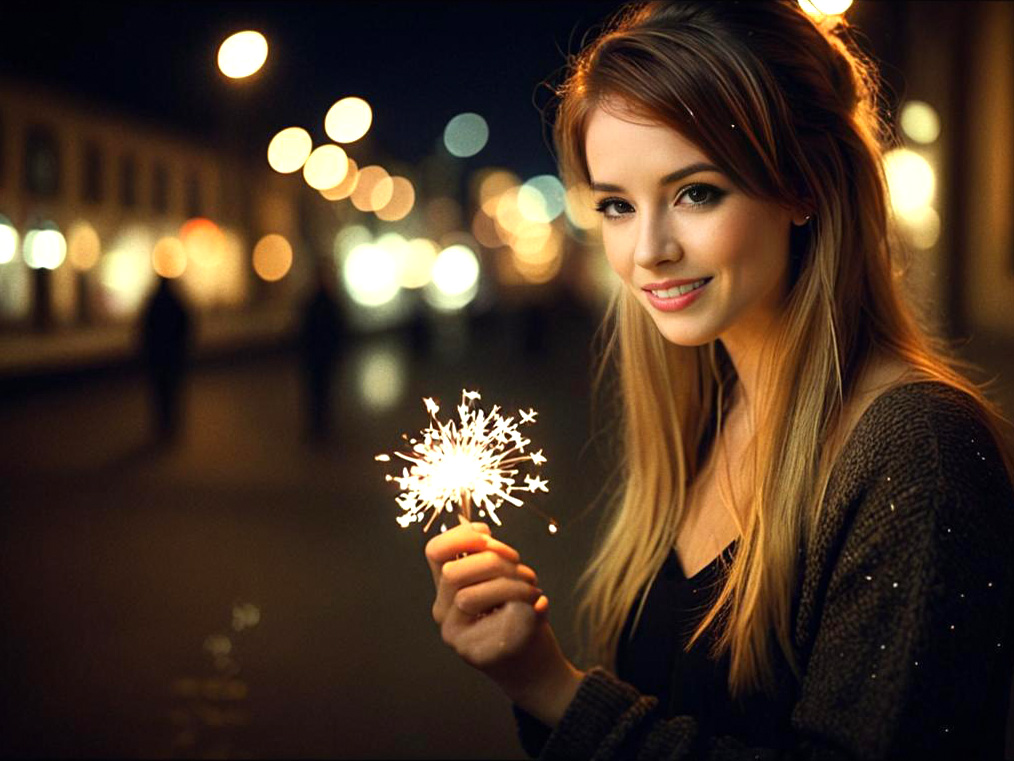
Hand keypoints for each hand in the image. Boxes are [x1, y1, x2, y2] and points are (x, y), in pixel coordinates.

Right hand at [425, 520, 583, 726]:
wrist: (535, 669)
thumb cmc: (519, 615)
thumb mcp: (503, 578)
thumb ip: (486, 556)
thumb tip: (474, 526)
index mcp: (447, 590)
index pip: (435, 552)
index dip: (460, 536)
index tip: (488, 533)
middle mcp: (445, 614)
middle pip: (454, 572)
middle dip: (494, 562)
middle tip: (522, 571)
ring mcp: (457, 638)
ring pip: (471, 596)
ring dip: (511, 586)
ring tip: (533, 590)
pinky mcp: (478, 655)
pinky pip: (496, 621)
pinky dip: (526, 608)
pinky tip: (538, 607)